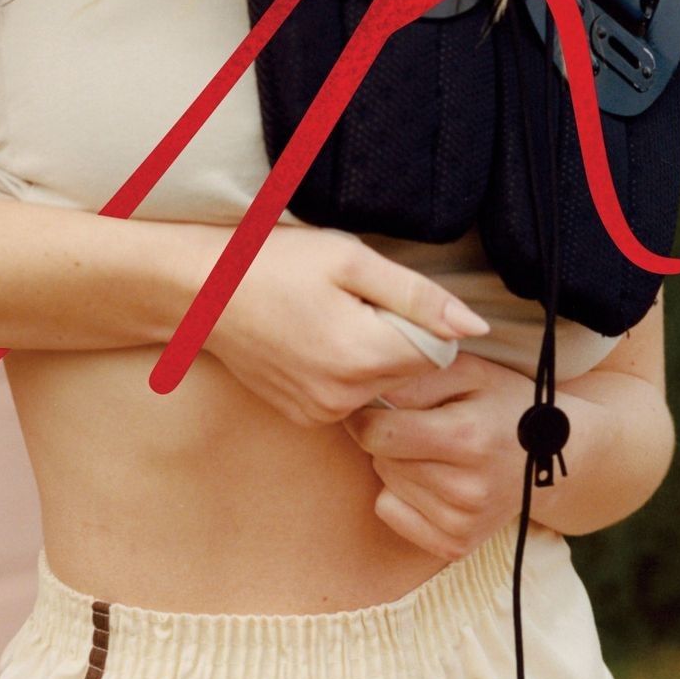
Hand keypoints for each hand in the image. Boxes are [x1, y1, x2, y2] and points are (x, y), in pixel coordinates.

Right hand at [203, 222, 489, 427]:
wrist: (202, 291)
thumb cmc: (275, 263)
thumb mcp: (351, 261)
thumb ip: (419, 298)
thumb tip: (476, 327)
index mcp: (362, 356)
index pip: (438, 352)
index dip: (418, 318)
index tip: (380, 295)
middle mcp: (345, 397)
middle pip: (410, 372)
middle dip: (395, 337)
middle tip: (349, 301)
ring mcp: (321, 413)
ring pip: (381, 386)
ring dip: (369, 355)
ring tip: (325, 317)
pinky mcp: (305, 417)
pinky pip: (350, 396)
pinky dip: (344, 371)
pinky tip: (311, 339)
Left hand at [341, 354, 542, 561]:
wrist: (557, 458)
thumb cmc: (505, 405)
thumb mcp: (471, 372)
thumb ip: (420, 378)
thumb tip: (371, 393)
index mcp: (467, 438)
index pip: (378, 433)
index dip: (365, 414)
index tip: (375, 403)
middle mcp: (465, 488)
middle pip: (380, 457)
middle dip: (387, 436)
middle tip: (418, 424)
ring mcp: (461, 522)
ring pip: (385, 483)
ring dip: (396, 463)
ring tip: (434, 451)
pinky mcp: (455, 546)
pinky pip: (389, 513)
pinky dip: (400, 494)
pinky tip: (432, 481)